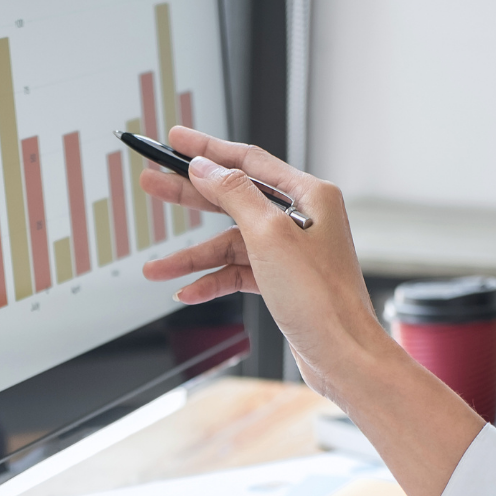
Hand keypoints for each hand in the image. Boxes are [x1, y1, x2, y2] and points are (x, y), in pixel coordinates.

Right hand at [138, 128, 484, 495]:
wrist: (343, 356)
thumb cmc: (321, 298)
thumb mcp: (269, 235)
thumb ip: (234, 194)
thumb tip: (205, 168)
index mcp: (308, 195)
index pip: (248, 160)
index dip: (207, 148)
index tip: (175, 140)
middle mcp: (301, 219)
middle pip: (233, 197)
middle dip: (189, 195)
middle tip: (152, 184)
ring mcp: (291, 252)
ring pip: (229, 243)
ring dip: (192, 257)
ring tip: (156, 267)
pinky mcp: (282, 282)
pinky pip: (237, 272)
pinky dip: (213, 280)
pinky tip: (188, 290)